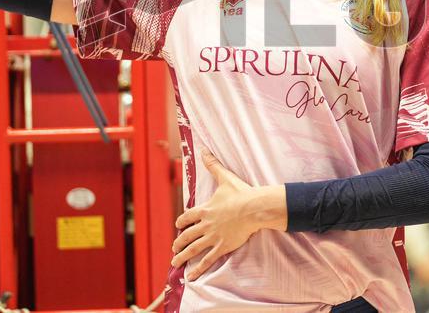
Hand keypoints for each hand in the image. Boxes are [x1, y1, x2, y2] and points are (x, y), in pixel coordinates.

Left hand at [170, 151, 285, 280]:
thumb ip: (213, 165)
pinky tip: (191, 277)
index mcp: (205, 209)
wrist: (254, 208)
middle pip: (187, 235)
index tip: (178, 226)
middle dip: (179, 242)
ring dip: (182, 256)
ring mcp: (213, 237)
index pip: (187, 217)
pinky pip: (207, 260)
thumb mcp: (224, 178)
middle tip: (174, 248)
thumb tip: (204, 150)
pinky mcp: (222, 246)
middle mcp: (205, 224)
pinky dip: (198, 269)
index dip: (181, 222)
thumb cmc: (240, 193)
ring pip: (193, 249)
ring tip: (175, 262)